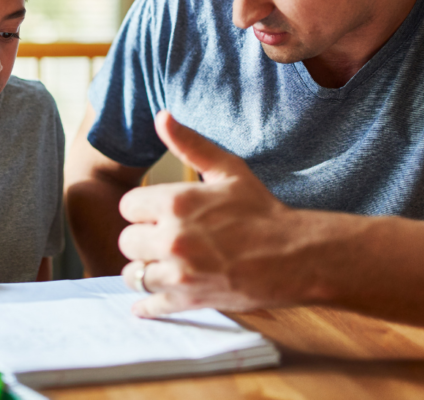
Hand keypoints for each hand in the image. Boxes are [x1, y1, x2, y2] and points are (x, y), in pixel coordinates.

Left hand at [118, 111, 319, 316]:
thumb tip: (162, 116)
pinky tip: (147, 303)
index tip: (157, 212)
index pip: (128, 206)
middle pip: (126, 241)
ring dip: (144, 269)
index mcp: (176, 202)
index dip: (143, 209)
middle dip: (142, 238)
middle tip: (163, 238)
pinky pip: (150, 305)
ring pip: (133, 274)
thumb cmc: (263, 211)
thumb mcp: (228, 169)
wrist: (296, 256)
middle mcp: (171, 238)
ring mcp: (179, 272)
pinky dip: (147, 306)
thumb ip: (190, 144)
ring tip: (162, 263)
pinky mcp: (188, 300)